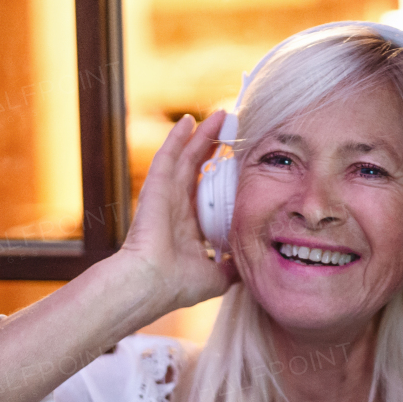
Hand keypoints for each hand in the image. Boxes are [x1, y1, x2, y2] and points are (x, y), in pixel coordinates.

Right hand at [119, 111, 238, 311]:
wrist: (150, 284)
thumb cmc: (177, 285)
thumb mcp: (216, 276)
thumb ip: (233, 267)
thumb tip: (252, 264)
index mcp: (190, 227)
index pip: (210, 195)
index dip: (224, 178)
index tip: (242, 164)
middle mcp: (177, 208)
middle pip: (199, 170)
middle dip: (215, 149)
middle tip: (234, 129)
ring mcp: (166, 195)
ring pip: (187, 157)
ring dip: (202, 136)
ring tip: (220, 116)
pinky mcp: (156, 186)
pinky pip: (168, 155)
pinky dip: (178, 137)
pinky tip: (190, 120)